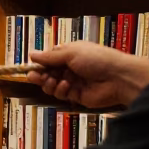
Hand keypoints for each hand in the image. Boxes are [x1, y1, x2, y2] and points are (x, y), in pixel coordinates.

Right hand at [27, 41, 148, 107]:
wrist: (118, 77)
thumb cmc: (96, 59)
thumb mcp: (71, 53)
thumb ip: (50, 57)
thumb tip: (31, 54)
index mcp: (70, 53)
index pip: (49, 58)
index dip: (40, 63)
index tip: (30, 66)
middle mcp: (70, 67)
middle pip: (48, 73)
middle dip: (40, 75)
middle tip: (32, 77)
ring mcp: (73, 82)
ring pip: (52, 85)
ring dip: (49, 83)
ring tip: (51, 81)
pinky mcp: (76, 96)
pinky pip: (62, 94)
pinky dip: (61, 90)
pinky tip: (67, 86)